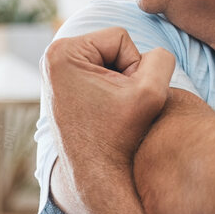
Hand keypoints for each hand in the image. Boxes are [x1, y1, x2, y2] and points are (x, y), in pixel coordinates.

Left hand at [43, 26, 176, 198]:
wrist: (97, 176)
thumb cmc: (119, 137)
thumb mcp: (151, 92)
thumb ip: (162, 58)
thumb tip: (156, 52)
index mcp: (62, 52)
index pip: (121, 37)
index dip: (135, 67)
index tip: (124, 98)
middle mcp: (52, 58)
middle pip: (113, 46)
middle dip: (127, 73)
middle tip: (120, 107)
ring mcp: (56, 72)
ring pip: (110, 60)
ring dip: (122, 82)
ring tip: (114, 110)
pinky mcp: (64, 85)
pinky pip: (102, 74)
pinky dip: (112, 90)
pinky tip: (108, 113)